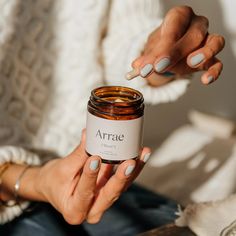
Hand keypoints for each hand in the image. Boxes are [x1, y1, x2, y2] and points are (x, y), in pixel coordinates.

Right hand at [35, 130, 150, 223]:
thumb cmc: (55, 180)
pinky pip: (124, 181)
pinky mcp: (111, 192)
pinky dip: (133, 168)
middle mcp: (92, 210)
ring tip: (141, 154)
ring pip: (121, 187)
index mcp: (74, 210)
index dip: (90, 176)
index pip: (84, 193)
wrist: (55, 185)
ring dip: (133, 170)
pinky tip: (141, 155)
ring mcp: (104, 202)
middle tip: (129, 162)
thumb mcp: (63, 168)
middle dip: (121, 177)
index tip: (94, 158)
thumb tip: (89, 135)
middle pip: (109, 195)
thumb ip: (78, 154)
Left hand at [131, 6, 224, 85]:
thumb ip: (146, 58)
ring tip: (190, 63)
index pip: (174, 26)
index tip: (150, 63)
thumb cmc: (161, 46)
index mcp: (179, 17)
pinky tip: (205, 80)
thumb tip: (137, 66)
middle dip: (175, 53)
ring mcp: (207, 40)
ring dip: (203, 53)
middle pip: (193, 35)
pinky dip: (214, 72)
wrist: (169, 53)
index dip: (163, 45)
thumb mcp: (151, 50)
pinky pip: (218, 63)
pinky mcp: (211, 58)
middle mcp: (196, 24)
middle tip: (159, 67)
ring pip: (214, 42)